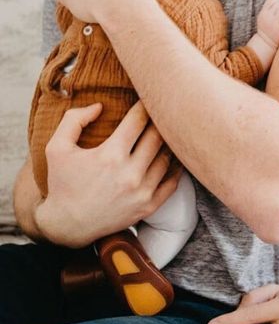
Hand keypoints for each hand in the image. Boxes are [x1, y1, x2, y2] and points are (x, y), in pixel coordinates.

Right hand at [36, 101, 181, 247]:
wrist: (67, 225)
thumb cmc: (62, 184)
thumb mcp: (57, 148)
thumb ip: (74, 120)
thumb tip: (99, 106)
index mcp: (109, 155)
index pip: (139, 120)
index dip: (145, 106)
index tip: (148, 98)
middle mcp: (129, 173)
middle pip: (157, 136)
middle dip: (159, 121)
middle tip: (163, 111)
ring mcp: (142, 191)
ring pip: (167, 156)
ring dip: (169, 143)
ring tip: (169, 132)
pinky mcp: (149, 206)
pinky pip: (173, 181)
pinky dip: (176, 167)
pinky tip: (175, 157)